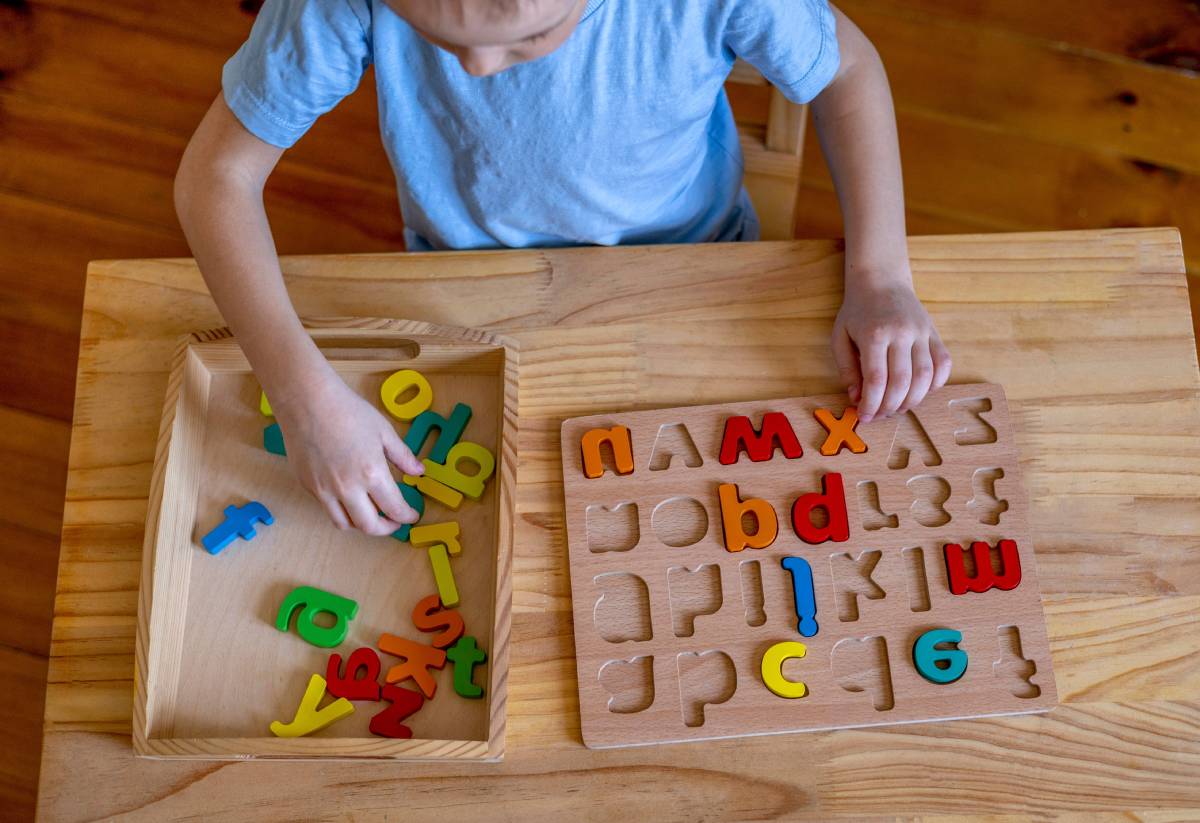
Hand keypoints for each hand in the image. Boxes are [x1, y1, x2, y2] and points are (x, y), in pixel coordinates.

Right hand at [273, 375, 424, 535]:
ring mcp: (324, 490)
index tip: (412, 515)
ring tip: (371, 513)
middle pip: (369, 526)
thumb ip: (403, 456)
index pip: (394, 508)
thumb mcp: (384, 431)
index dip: (407, 516)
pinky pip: (327, 507)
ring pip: (345, 524)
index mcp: (372, 474)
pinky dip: (341, 509)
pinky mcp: (308, 486)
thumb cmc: (348, 411)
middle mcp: (347, 488)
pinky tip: (349, 496)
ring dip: (361, 524)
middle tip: (394, 521)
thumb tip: (419, 471)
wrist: (307, 401)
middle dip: (386, 529)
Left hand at [831, 278, 951, 422]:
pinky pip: (943, 364)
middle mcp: (901, 333)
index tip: (864, 417)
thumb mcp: (840, 336)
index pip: (876, 379)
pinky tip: (919, 391)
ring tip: (897, 407)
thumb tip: (857, 398)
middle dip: (890, 407)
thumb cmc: (857, 311)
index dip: (871, 404)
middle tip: (880, 415)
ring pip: (925, 377)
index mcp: (874, 334)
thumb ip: (847, 369)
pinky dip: (935, 384)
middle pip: (902, 382)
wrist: (882, 280)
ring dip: (912, 400)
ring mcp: (922, 333)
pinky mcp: (935, 333)